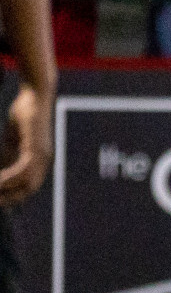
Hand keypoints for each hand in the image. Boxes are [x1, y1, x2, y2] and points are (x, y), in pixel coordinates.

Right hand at [0, 85, 52, 206]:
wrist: (35, 95)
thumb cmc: (24, 114)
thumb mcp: (14, 138)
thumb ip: (9, 153)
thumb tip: (2, 170)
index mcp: (40, 159)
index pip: (29, 185)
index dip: (14, 195)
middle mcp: (45, 160)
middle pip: (29, 189)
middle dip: (10, 198)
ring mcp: (42, 154)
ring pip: (26, 182)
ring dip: (6, 190)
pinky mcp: (36, 147)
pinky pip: (23, 169)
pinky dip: (9, 177)